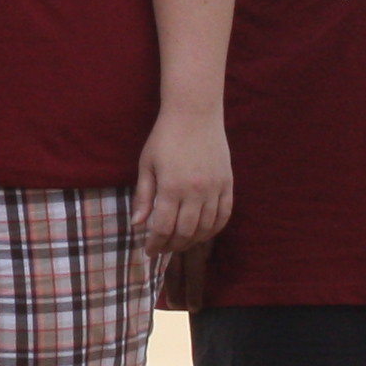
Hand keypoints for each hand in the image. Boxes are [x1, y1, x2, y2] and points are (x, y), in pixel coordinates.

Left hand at [132, 104, 232, 256]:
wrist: (195, 114)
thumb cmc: (164, 138)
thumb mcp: (146, 165)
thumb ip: (144, 196)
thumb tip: (138, 225)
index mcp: (171, 187)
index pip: (163, 227)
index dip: (155, 243)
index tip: (149, 251)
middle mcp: (196, 191)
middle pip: (186, 232)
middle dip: (172, 246)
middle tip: (163, 249)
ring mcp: (215, 188)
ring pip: (207, 227)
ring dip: (193, 241)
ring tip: (180, 243)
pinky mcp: (228, 183)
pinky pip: (224, 214)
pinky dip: (214, 229)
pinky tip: (203, 233)